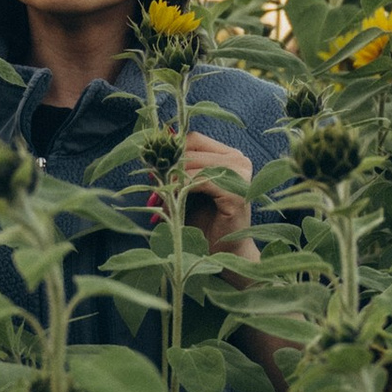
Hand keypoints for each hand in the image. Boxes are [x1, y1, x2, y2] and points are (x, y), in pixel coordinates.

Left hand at [151, 130, 254, 258]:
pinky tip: (171, 204)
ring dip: (171, 181)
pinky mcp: (236, 192)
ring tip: (159, 201)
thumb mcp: (186, 190)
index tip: (152, 171)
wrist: (222, 253)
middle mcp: (239, 159)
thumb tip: (152, 152)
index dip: (170, 152)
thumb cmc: (203, 222)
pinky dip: (180, 190)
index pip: (193, 138)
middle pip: (191, 149)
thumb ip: (175, 170)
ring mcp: (240, 174)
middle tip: (152, 192)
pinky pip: (199, 181)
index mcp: (229, 155)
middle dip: (167, 168)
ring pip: (193, 164)